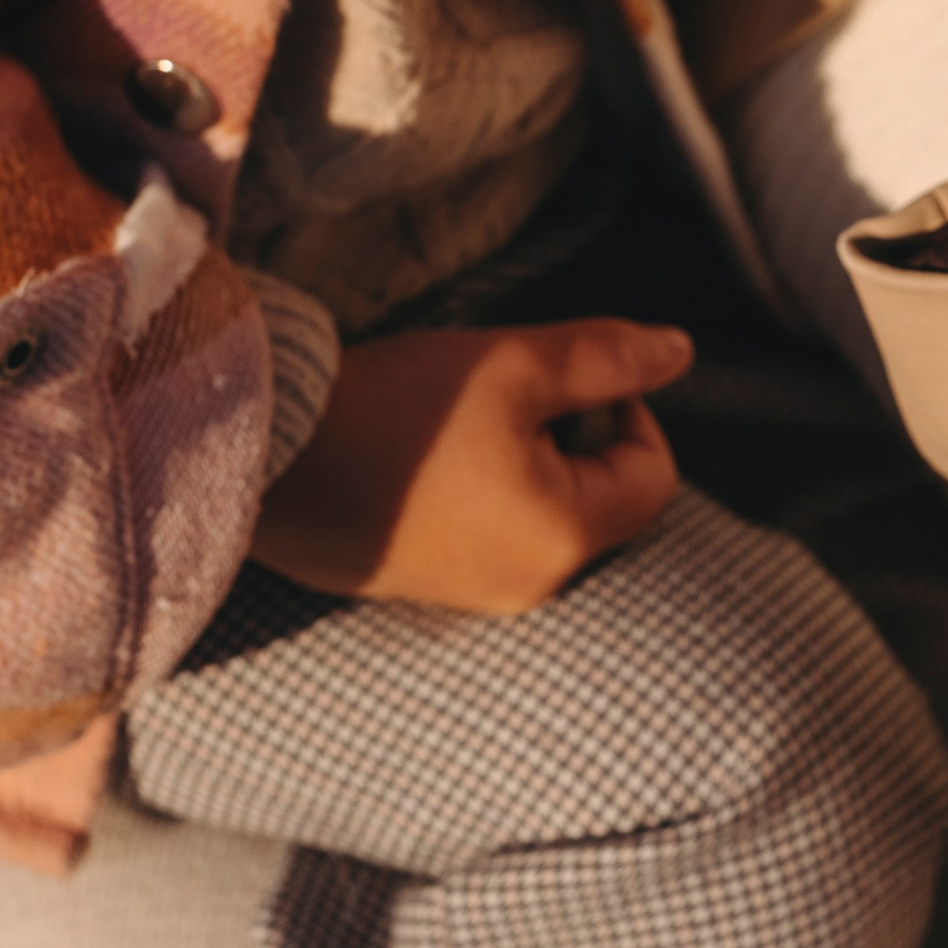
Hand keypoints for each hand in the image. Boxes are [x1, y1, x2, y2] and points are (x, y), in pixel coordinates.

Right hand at [252, 317, 692, 610]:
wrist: (267, 453)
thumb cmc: (402, 407)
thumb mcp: (518, 363)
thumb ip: (609, 357)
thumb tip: (680, 352)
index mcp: (564, 540)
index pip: (654, 475)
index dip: (631, 408)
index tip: (570, 372)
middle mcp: (526, 587)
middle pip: (601, 501)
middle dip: (577, 434)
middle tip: (516, 390)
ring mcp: (469, 595)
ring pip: (544, 515)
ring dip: (529, 458)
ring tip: (466, 416)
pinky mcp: (417, 586)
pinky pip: (487, 535)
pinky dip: (480, 488)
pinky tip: (427, 449)